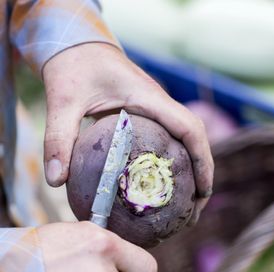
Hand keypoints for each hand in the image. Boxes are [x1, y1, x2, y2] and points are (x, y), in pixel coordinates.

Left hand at [42, 43, 213, 224]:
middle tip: (195, 210)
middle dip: (203, 173)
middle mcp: (159, 104)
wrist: (77, 45)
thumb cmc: (73, 67)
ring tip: (187, 205)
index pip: (189, 128)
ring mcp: (156, 109)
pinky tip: (162, 186)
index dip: (202, 160)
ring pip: (187, 140)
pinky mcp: (148, 115)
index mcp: (149, 98)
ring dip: (194, 169)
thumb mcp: (62, 101)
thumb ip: (58, 138)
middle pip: (196, 139)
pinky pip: (171, 139)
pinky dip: (175, 163)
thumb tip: (56, 181)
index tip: (204, 191)